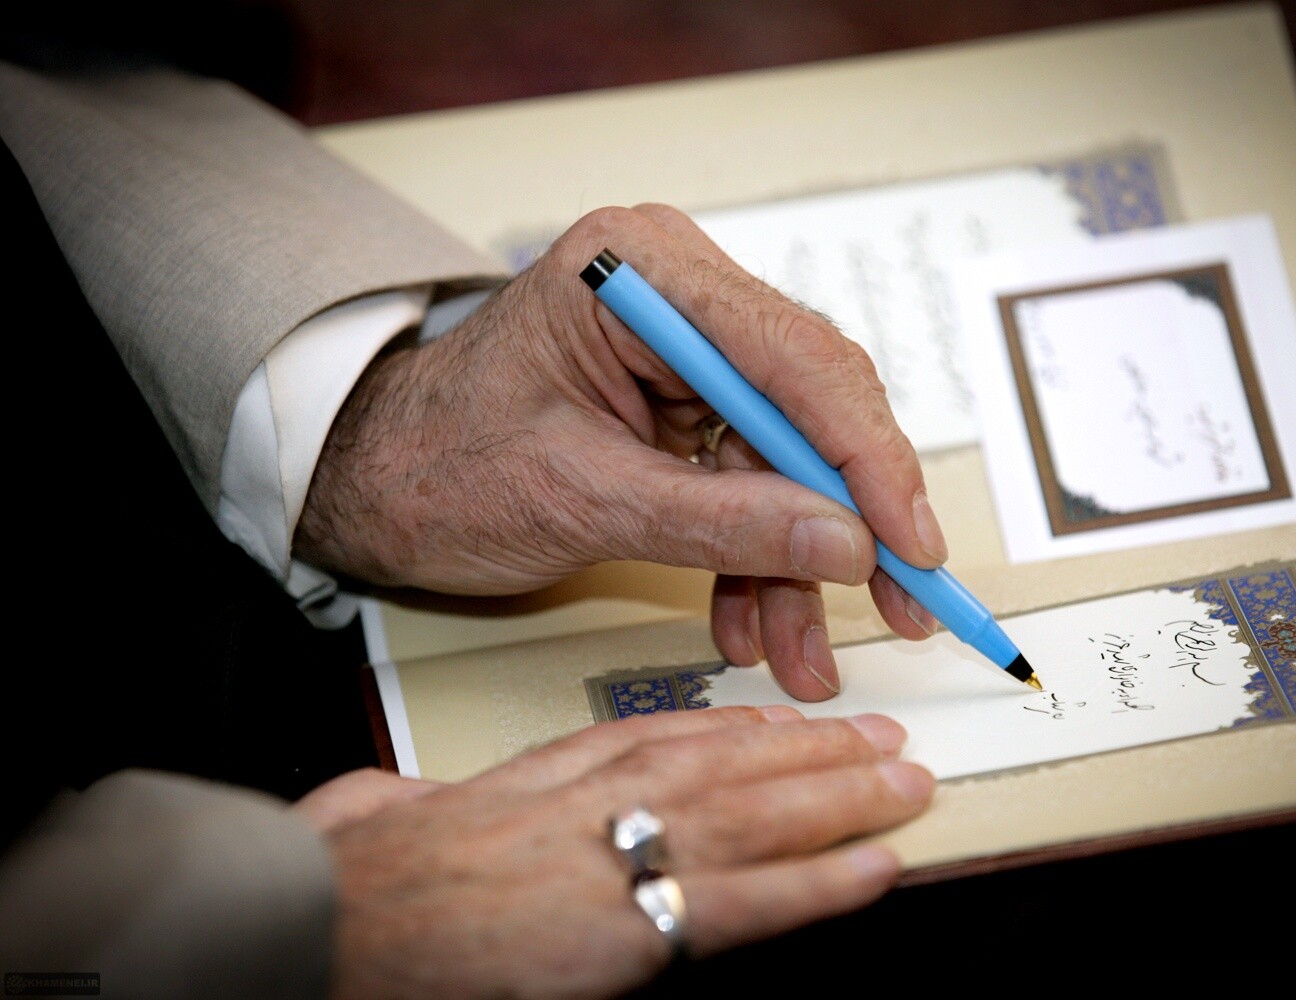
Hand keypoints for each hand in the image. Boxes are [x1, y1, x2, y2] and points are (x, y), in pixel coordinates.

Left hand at [295, 204, 945, 699]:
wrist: (373, 484)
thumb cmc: (440, 465)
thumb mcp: (585, 502)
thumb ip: (724, 523)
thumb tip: (851, 546)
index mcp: (641, 273)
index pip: (795, 358)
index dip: (867, 458)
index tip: (912, 543)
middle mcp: (678, 296)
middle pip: (810, 408)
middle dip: (850, 521)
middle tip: (906, 600)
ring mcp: (684, 352)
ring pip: (787, 462)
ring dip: (800, 564)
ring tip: (806, 653)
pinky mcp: (683, 406)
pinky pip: (748, 484)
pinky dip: (755, 559)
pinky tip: (750, 624)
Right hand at [297, 706, 934, 999]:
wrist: (330, 916)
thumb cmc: (359, 867)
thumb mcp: (414, 803)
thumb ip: (464, 800)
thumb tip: (454, 803)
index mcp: (558, 768)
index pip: (671, 734)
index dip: (748, 730)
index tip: (795, 724)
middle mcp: (603, 798)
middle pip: (732, 764)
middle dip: (817, 753)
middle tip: (887, 742)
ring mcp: (623, 858)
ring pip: (758, 814)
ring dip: (842, 796)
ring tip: (906, 784)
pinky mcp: (633, 931)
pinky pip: (750, 902)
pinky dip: (822, 882)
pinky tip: (877, 867)